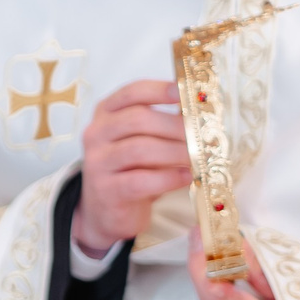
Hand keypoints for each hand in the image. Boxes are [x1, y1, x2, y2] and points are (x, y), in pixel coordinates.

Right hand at [71, 79, 187, 255]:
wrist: (107, 210)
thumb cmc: (133, 169)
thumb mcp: (144, 141)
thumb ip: (164, 125)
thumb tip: (202, 115)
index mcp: (106, 114)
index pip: (131, 93)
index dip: (158, 90)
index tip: (183, 92)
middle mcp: (96, 134)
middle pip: (136, 119)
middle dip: (174, 125)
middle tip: (202, 134)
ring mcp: (97, 163)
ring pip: (139, 149)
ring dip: (175, 152)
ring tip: (199, 157)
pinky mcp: (106, 190)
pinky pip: (140, 181)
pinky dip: (168, 178)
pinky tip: (187, 177)